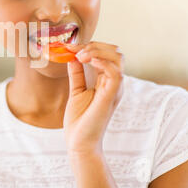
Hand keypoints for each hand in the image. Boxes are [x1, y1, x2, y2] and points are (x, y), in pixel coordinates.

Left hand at [63, 41, 124, 155]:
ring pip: (118, 58)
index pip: (107, 54)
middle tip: (74, 50)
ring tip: (80, 55)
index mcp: (107, 81)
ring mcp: (114, 89)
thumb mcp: (76, 90)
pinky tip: (87, 60)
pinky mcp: (111, 96)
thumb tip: (71, 56)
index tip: (69, 46)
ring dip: (97, 51)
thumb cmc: (79, 120)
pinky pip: (115, 73)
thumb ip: (77, 73)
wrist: (79, 142)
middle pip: (115, 52)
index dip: (90, 46)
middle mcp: (114, 83)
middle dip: (94, 45)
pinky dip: (103, 62)